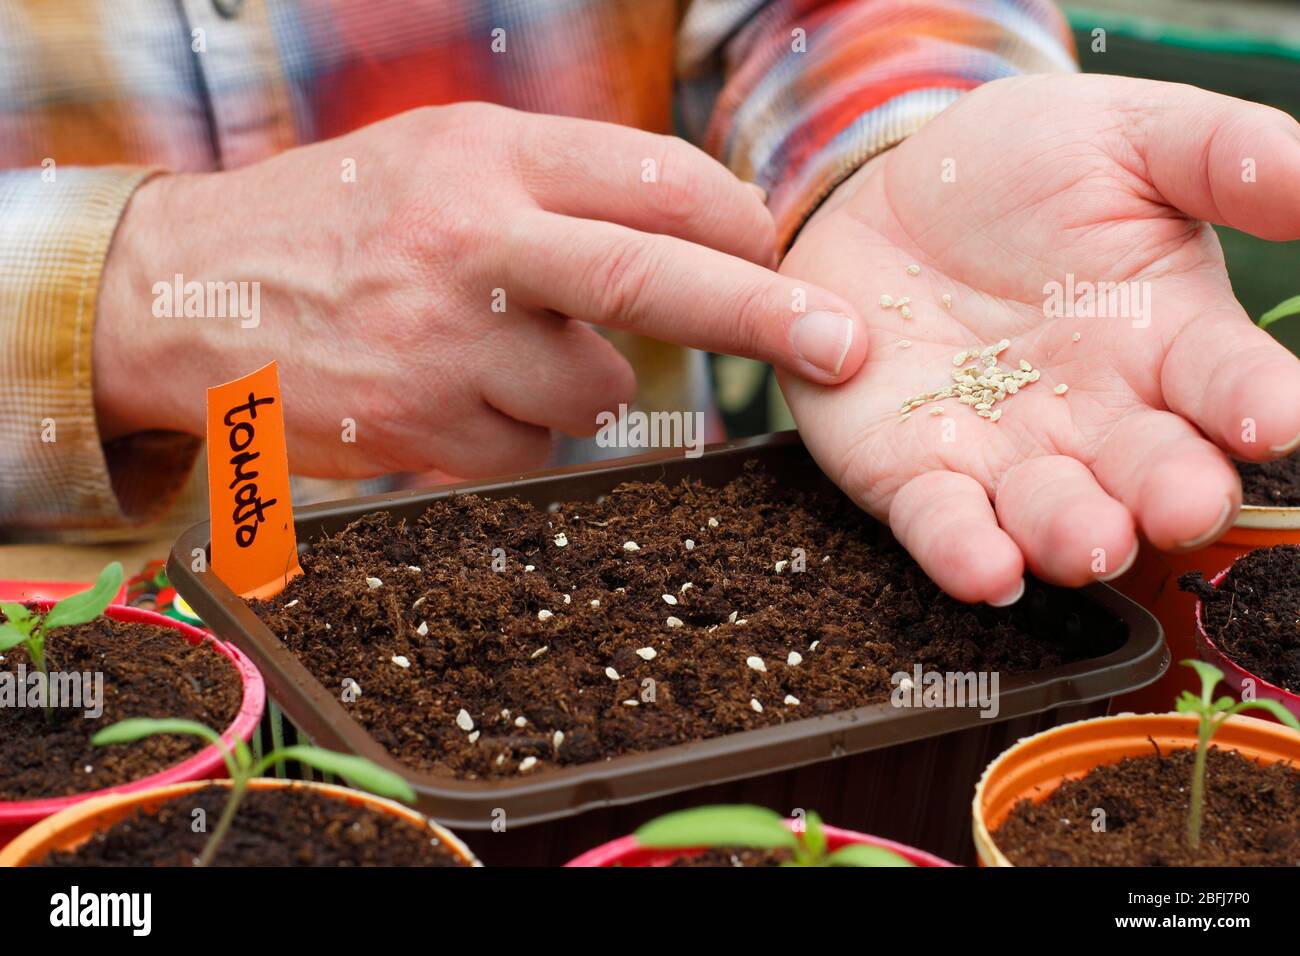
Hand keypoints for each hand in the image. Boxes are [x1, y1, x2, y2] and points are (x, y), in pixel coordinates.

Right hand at [94, 103, 865, 476]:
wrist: (189, 295)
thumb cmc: (341, 218)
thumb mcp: (444, 155)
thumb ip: (566, 182)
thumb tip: (705, 226)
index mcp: (486, 154)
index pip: (651, 179)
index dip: (735, 218)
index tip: (779, 250)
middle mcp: (470, 242)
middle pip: (651, 277)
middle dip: (763, 312)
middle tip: (843, 344)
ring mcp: (446, 346)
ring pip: (599, 389)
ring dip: (588, 379)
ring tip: (501, 347)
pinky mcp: (429, 432)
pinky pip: (536, 448)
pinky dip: (523, 428)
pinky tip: (455, 390)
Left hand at [779, 74, 1299, 603]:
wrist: (896, 190)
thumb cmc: (1031, 165)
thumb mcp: (1131, 137)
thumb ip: (1223, 154)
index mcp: (1169, 342)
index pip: (1231, 383)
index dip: (1256, 404)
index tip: (1274, 419)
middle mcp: (1099, 420)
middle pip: (1150, 474)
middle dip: (1171, 496)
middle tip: (1178, 506)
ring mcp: (1008, 455)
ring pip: (1052, 516)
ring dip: (1072, 537)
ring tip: (1090, 546)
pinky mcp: (917, 472)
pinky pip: (944, 523)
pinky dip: (963, 551)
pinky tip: (985, 571)